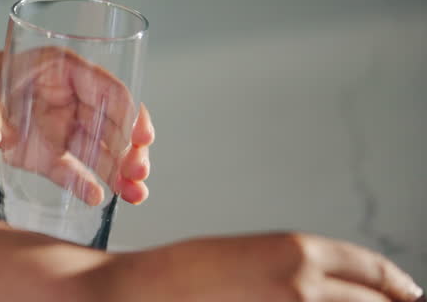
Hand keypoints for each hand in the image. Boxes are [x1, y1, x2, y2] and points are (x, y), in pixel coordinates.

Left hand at [0, 49, 154, 204]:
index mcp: (53, 67)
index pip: (102, 86)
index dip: (127, 111)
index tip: (139, 137)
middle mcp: (61, 97)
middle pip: (109, 121)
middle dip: (129, 148)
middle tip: (137, 174)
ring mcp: (52, 127)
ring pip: (96, 148)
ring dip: (117, 170)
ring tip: (134, 195)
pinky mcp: (37, 154)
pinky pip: (68, 170)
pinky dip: (84, 184)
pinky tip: (99, 199)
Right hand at [93, 233, 422, 301]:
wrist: (148, 290)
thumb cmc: (188, 271)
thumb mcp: (251, 256)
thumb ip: (298, 269)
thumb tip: (332, 286)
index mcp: (298, 251)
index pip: (372, 269)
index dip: (398, 284)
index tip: (410, 293)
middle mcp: (304, 282)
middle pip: (375, 301)